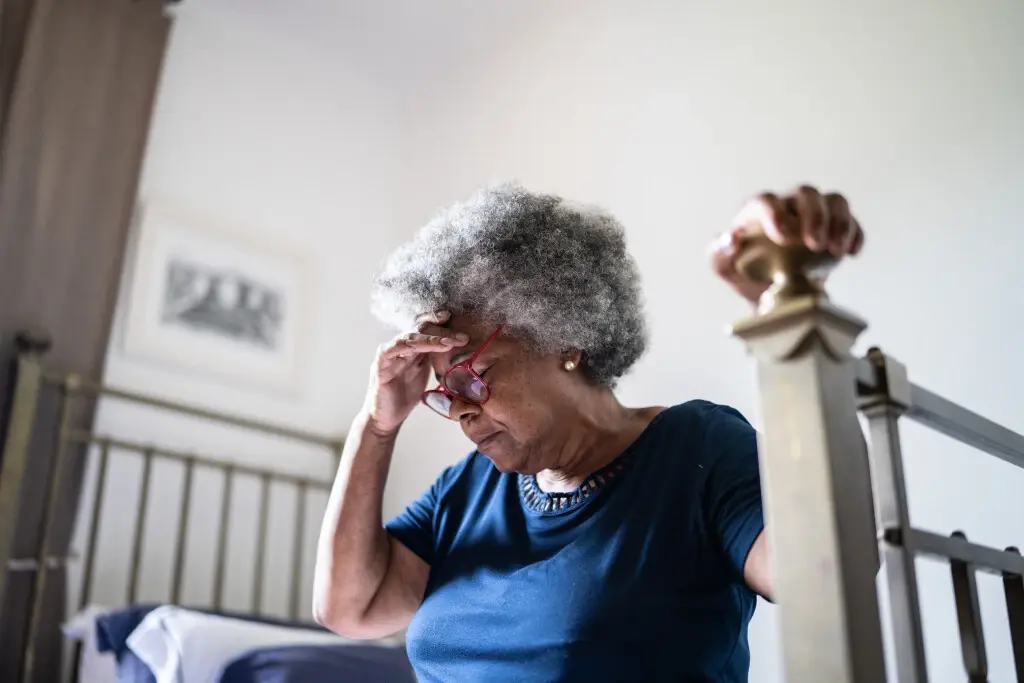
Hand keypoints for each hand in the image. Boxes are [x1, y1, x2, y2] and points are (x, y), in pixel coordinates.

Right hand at [362, 311, 467, 434]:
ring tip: (448, 343)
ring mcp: (389, 355)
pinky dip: (407, 345)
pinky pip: (391, 349)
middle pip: (419, 330)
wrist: (387, 418)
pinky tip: (421, 346)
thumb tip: (459, 349)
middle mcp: (399, 347)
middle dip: (441, 331)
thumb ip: (436, 359)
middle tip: (462, 337)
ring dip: (429, 339)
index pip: (424, 329)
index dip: (437, 322)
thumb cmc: (405, 396)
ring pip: (409, 338)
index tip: (453, 318)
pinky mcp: (380, 366)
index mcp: (411, 348)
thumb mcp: (425, 374)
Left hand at [710, 185, 864, 304]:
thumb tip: (732, 239)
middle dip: (814, 215)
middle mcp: (788, 204)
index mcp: (757, 211)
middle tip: (815, 245)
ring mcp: (815, 213)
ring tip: (837, 250)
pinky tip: (851, 253)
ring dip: (840, 222)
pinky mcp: (836, 227)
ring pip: (834, 200)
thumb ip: (719, 253)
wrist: (769, 292)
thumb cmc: (744, 272)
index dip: (776, 214)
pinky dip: (855, 234)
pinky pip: (853, 221)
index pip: (766, 200)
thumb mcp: (723, 267)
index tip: (784, 238)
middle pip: (805, 193)